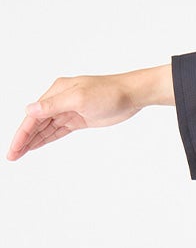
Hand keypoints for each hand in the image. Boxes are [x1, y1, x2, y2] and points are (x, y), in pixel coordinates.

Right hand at [6, 73, 141, 160]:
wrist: (132, 95)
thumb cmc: (109, 92)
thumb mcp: (79, 98)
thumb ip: (54, 105)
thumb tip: (29, 110)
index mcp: (56, 91)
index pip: (33, 115)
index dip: (22, 134)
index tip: (13, 149)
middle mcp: (60, 100)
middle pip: (36, 122)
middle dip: (23, 139)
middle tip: (12, 156)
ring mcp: (70, 110)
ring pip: (46, 127)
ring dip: (33, 140)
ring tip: (19, 153)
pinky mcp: (80, 119)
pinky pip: (59, 130)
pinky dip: (47, 138)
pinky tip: (37, 145)